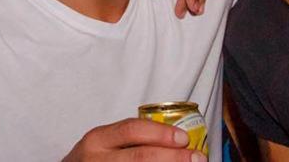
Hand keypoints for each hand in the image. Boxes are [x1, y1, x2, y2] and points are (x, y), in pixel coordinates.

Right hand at [62, 118, 205, 161]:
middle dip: (173, 157)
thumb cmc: (92, 161)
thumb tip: (176, 140)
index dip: (161, 133)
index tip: (184, 138)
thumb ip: (129, 139)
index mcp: (97, 139)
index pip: (132, 130)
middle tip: (196, 158)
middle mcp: (97, 160)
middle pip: (141, 157)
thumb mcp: (102, 144)